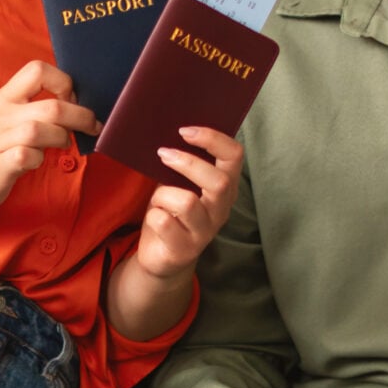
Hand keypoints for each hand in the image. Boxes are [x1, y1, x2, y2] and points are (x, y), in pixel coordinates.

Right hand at [0, 60, 96, 216]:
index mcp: (5, 97)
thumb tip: (76, 103)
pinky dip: (38, 160)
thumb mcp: (6, 117)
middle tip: (92, 127)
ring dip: (61, 139)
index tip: (71, 98)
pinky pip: (26, 156)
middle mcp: (1, 115)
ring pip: (40, 130)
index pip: (37, 69)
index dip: (63, 81)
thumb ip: (33, 107)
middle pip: (52, 107)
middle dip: (81, 117)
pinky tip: (35, 161)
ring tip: (62, 144)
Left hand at [132, 127, 243, 279]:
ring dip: (164, 194)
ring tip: (158, 199)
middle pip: (219, 182)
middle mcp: (221, 210)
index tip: (185, 131)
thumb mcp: (179, 184)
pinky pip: (164, 223)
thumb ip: (182, 164)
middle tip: (163, 154)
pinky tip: (154, 220)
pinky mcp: (184, 249)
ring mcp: (205, 232)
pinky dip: (153, 216)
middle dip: (187, 163)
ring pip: (188, 203)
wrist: (161, 256)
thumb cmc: (171, 212)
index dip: (213, 139)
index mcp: (225, 188)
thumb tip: (170, 135)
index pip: (234, 156)